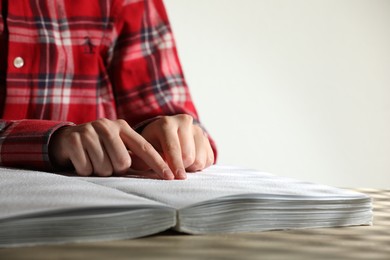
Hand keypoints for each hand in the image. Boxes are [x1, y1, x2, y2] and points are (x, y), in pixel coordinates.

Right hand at [49, 119, 174, 178]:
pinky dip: (84, 170)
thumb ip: (134, 157)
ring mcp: (90, 131)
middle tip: (106, 162)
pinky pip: (86, 168)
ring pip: (104, 168)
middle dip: (115, 169)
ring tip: (93, 160)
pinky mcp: (74, 140)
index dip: (158, 163)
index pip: (145, 148)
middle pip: (122, 163)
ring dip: (99, 171)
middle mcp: (108, 126)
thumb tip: (159, 172)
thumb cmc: (99, 147)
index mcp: (123, 127)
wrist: (66, 139)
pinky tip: (82, 160)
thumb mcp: (118, 146)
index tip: (171, 177)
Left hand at [139, 114, 214, 178]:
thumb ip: (149, 160)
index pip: (173, 148)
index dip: (175, 164)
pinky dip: (199, 166)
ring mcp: (198, 130)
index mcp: (166, 124)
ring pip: (200, 160)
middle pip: (188, 156)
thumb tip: (158, 170)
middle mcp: (184, 122)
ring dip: (190, 168)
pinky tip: (189, 162)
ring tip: (180, 163)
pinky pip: (209, 160)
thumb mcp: (144, 150)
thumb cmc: (152, 144)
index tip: (177, 177)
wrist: (164, 134)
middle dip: (180, 167)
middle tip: (172, 168)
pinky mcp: (207, 139)